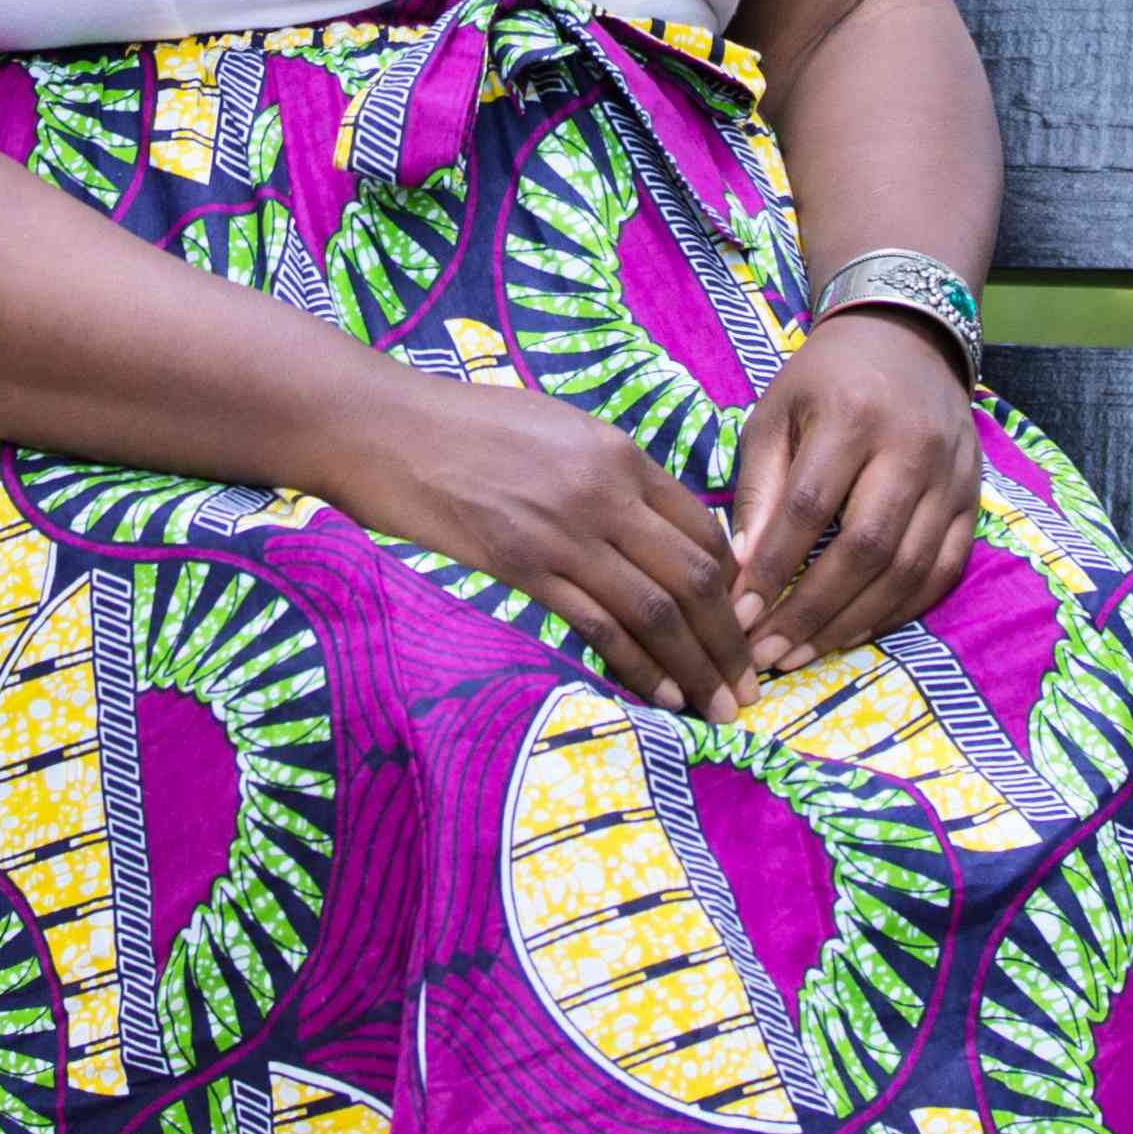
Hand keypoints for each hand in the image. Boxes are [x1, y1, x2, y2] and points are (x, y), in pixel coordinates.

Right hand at [318, 366, 757, 720]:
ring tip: (718, 709)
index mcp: (617, 452)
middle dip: (731, 640)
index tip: (740, 627)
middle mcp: (605, 490)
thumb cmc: (461, 424)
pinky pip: (599, 625)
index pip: (702, 526)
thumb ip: (604, 473)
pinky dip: (637, 666)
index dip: (733, 586)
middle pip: (695, 576)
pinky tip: (659, 696)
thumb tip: (643, 525)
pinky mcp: (523, 565)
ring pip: (657, 609)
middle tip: (748, 688)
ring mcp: (565, 530)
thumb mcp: (553, 429)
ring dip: (696, 666)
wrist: (384, 426)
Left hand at [727, 314, 983, 671]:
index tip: (739, 615)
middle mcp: (911, 448)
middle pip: (866, 548)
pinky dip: (899, 611)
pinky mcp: (972, 501)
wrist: (908, 339)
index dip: (775, 568)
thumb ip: (759, 487)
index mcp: (853, 416)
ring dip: (852, 623)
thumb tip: (743, 568)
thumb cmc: (826, 380)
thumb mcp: (776, 412)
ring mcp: (951, 479)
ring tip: (802, 654)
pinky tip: (854, 632)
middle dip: (812, 611)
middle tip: (769, 654)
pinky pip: (942, 572)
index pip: (810, 507)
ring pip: (908, 570)